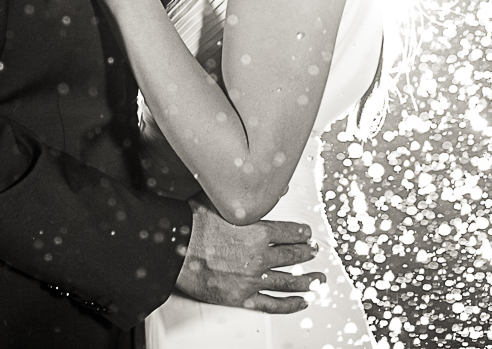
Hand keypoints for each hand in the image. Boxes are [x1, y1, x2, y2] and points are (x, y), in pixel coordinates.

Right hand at [174, 201, 322, 313]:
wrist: (174, 249)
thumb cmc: (193, 223)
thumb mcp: (223, 200)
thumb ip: (251, 196)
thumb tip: (275, 187)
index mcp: (259, 231)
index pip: (291, 232)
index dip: (302, 234)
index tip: (307, 235)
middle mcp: (260, 256)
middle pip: (292, 256)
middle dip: (306, 254)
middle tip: (313, 253)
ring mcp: (252, 279)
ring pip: (288, 281)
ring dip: (307, 281)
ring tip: (317, 281)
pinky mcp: (241, 297)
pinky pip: (272, 303)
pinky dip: (289, 304)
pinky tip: (300, 302)